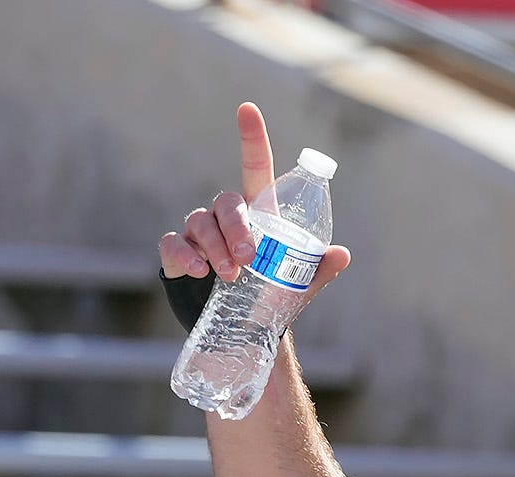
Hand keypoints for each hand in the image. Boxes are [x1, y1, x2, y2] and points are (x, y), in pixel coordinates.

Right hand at [157, 103, 350, 290]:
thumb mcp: (300, 284)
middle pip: (226, 203)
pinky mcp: (179, 255)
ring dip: (215, 246)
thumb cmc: (273, 297)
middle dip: (237, 227)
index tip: (248, 109)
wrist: (244, 330)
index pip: (255, 168)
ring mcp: (200, 235)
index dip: (252, 138)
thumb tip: (341, 253)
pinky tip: (199, 271)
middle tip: (250, 257)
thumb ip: (319, 268)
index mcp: (260, 215)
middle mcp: (227, 218)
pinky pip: (173, 243)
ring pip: (199, 222)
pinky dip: (185, 255)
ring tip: (231, 274)